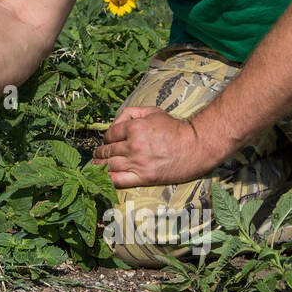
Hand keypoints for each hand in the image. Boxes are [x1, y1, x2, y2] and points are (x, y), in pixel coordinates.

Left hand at [91, 106, 214, 187]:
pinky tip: (102, 178)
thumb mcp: (152, 112)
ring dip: (99, 165)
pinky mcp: (144, 177)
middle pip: (108, 150)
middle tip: (97, 154)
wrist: (195, 146)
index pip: (110, 134)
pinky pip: (119, 180)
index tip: (107, 141)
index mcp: (135, 127)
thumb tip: (114, 123)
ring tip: (95, 165)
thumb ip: (130, 113)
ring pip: (110, 165)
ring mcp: (138, 163)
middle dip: (100, 152)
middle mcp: (134, 145)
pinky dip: (108, 179)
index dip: (106, 137)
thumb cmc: (174, 128)